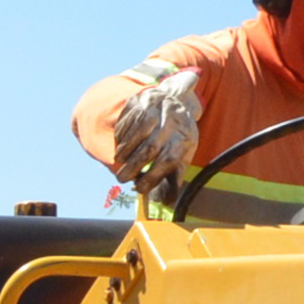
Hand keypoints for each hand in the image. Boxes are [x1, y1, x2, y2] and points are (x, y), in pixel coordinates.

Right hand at [109, 66, 200, 183]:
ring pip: (135, 134)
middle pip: (150, 148)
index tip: (139, 188)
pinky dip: (120, 137)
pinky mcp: (139, 100)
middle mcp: (171, 121)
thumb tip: (165, 204)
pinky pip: (125, 122)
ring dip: (124, 152)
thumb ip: (174, 179)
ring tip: (121, 161)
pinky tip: (120, 144)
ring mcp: (155, 107)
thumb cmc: (177, 137)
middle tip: (122, 179)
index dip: (152, 177)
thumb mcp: (182, 156)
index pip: (168, 160)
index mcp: (183, 137)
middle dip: (133, 167)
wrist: (176, 100)